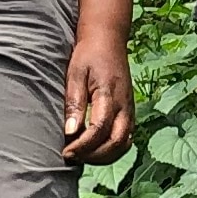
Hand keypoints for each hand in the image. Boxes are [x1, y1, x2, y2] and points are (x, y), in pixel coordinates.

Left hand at [63, 29, 134, 163]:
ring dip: (103, 156)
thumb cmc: (89, 55)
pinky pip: (125, 139)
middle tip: (71, 156)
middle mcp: (125, 106)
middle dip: (93, 156)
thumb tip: (70, 131)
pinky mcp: (130, 113)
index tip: (66, 151)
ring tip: (81, 155)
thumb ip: (74, 102)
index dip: (83, 145)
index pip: (100, 129)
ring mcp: (130, 111)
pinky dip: (112, 150)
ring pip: (123, 145)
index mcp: (110, 94)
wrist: (108, 40)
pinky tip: (94, 149)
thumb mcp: (76, 74)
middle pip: (116, 143)